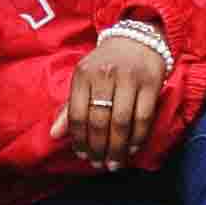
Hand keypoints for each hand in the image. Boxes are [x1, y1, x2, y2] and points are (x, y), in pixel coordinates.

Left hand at [53, 34, 169, 169]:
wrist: (137, 40)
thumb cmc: (106, 64)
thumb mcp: (83, 78)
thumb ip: (69, 106)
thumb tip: (54, 134)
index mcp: (83, 74)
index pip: (76, 113)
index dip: (78, 138)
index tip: (82, 155)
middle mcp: (105, 75)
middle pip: (99, 121)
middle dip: (98, 147)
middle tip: (99, 164)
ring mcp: (129, 79)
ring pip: (121, 122)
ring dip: (117, 148)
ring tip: (114, 163)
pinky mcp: (151, 84)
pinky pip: (143, 118)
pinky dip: (137, 138)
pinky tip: (131, 150)